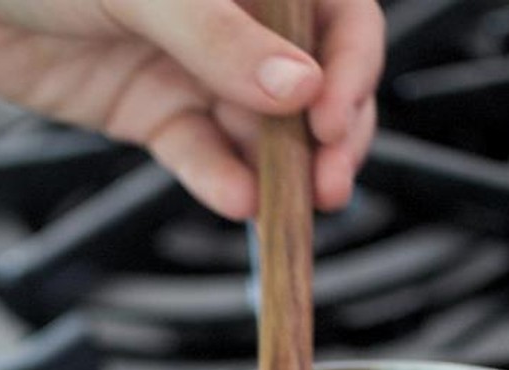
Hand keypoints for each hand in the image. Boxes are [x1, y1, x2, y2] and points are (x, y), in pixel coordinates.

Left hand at [0, 0, 382, 219]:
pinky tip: (236, 202)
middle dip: (328, 137)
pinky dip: (219, 180)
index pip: (335, 17)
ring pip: (261, 128)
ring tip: (289, 210)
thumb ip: (217, 38)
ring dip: (282, 171)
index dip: (352, 66)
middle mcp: (235, 19)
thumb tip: (299, 89)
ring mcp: (197, 69)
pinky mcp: (156, 114)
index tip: (333, 117)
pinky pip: (200, 154)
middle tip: (330, 186)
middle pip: (312, 82)